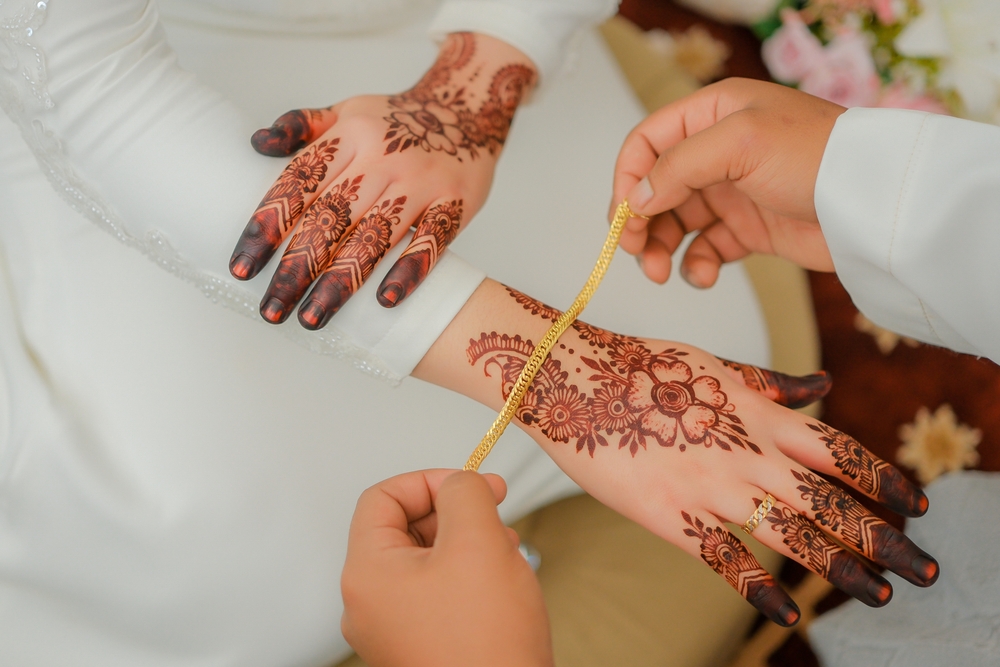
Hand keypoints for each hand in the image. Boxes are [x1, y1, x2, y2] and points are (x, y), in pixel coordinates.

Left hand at [230, 33, 536, 327]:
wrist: (470, 108)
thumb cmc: (397, 119)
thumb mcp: (348, 108)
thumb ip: (301, 124)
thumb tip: (256, 143)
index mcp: (350, 133)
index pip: (298, 183)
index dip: (267, 228)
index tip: (243, 268)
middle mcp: (384, 155)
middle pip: (331, 218)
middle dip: (297, 268)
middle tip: (272, 310)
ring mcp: (423, 180)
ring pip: (375, 236)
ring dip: (341, 282)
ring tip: (312, 319)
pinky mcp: (457, 202)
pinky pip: (431, 241)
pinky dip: (409, 270)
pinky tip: (385, 301)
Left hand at [341, 469, 552, 666]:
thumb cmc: (487, 644)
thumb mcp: (478, 542)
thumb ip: (464, 494)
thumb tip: (460, 481)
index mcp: (367, 573)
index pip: (381, 498)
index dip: (429, 481)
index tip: (470, 483)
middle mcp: (369, 602)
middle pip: (401, 528)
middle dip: (452, 511)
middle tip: (494, 507)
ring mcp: (391, 628)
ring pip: (423, 559)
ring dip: (463, 541)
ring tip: (504, 546)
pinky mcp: (416, 645)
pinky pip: (433, 592)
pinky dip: (464, 574)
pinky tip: (499, 579)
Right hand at [417, 281, 938, 625]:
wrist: (572, 377)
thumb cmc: (641, 367)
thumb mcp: (717, 364)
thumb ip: (773, 383)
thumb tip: (823, 383)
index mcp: (759, 411)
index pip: (841, 451)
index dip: (885, 481)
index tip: (918, 504)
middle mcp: (746, 449)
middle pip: (831, 500)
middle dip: (884, 537)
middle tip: (921, 568)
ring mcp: (710, 484)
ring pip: (792, 533)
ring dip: (842, 566)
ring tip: (878, 593)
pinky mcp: (671, 515)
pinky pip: (724, 558)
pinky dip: (759, 589)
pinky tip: (787, 613)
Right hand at [611, 78, 844, 286]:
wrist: (874, 204)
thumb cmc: (817, 156)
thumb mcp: (739, 143)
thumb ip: (677, 167)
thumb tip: (633, 200)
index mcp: (712, 114)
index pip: (648, 142)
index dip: (627, 178)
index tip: (622, 217)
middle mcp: (717, 150)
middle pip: (655, 188)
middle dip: (640, 222)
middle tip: (635, 253)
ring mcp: (732, 191)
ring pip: (675, 223)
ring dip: (661, 249)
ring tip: (662, 273)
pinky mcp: (749, 229)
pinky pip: (706, 249)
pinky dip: (697, 265)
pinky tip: (705, 275)